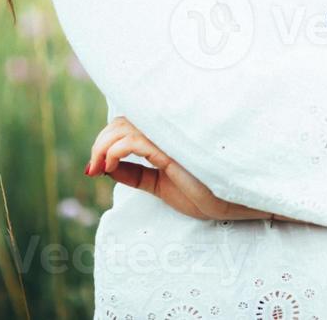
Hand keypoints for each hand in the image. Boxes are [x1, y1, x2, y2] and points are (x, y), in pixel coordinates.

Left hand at [86, 116, 270, 221]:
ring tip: (99, 168)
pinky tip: (110, 166)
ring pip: (123, 128)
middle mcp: (167, 129)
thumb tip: (105, 167)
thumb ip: (136, 174)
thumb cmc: (203, 192)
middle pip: (121, 121)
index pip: (127, 123)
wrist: (233, 204)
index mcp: (165, 134)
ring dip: (103, 147)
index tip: (94, 167)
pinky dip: (115, 151)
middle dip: (100, 144)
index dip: (105, 141)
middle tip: (93, 168)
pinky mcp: (172, 149)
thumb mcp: (160, 185)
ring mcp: (170, 137)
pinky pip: (134, 141)